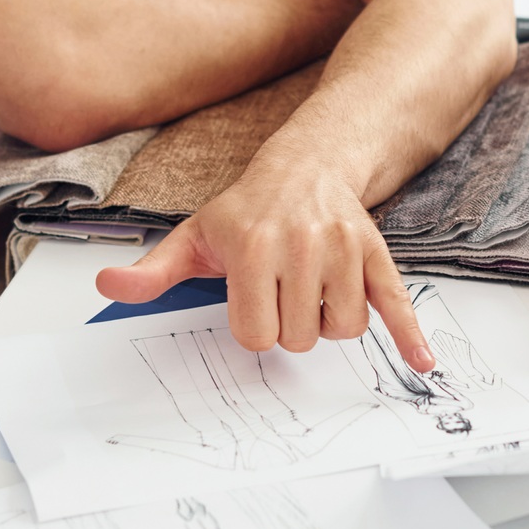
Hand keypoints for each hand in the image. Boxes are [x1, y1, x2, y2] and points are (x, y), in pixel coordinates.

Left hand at [96, 156, 433, 369]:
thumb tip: (108, 287)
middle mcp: (299, 245)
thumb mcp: (194, 237)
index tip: (252, 300)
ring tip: (311, 289)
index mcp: (251, 247)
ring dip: (328, 322)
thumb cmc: (246, 212)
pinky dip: (410, 334)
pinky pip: (396, 302)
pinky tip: (420, 362)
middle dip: (290, 325)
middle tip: (282, 291)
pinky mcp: (375, 254)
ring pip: (342, 329)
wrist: (305, 166)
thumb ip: (153, 271)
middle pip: (300, 337)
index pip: (257, 335)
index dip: (254, 327)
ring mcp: (342, 249)